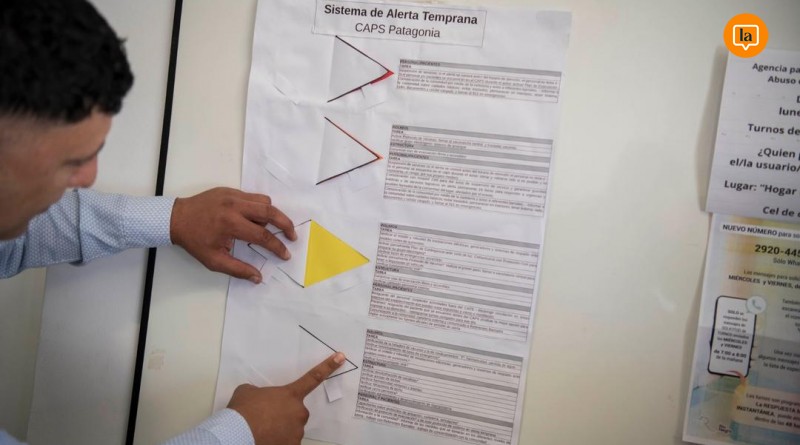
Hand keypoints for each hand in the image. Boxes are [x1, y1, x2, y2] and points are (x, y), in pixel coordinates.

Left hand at [169, 187, 296, 282]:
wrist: (175, 218)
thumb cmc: (194, 241)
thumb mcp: (214, 260)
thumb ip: (238, 269)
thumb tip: (258, 277)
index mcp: (231, 224)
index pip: (262, 235)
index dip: (277, 247)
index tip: (285, 254)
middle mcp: (235, 206)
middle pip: (270, 211)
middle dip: (285, 224)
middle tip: (292, 235)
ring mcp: (233, 195)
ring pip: (264, 201)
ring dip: (273, 214)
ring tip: (274, 227)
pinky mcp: (230, 190)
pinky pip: (252, 197)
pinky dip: (260, 207)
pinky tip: (257, 218)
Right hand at [227, 353, 345, 444]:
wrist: (237, 433)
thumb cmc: (243, 410)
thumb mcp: (248, 391)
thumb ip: (260, 391)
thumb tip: (258, 397)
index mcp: (290, 394)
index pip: (313, 377)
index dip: (328, 367)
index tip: (341, 357)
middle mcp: (299, 412)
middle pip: (296, 411)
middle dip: (284, 413)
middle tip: (266, 417)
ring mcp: (297, 431)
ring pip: (291, 428)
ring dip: (280, 428)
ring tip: (261, 429)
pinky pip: (287, 442)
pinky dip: (277, 441)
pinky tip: (264, 438)